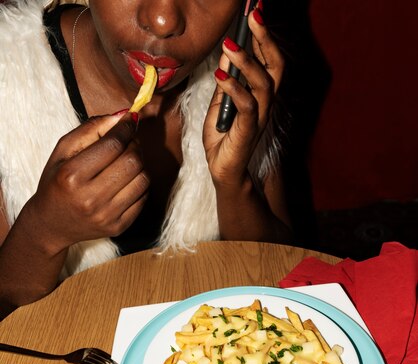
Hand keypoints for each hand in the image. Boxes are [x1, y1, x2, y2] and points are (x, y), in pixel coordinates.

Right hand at [23, 113, 148, 253]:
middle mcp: (90, 199)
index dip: (125, 128)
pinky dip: (139, 184)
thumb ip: (90, 129)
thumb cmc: (57, 182)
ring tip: (126, 161)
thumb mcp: (63, 151)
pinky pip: (143, 197)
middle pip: (132, 162)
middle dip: (134, 145)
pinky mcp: (118, 227)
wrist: (52, 224)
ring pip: (143, 179)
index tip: (129, 119)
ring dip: (140, 165)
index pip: (113, 145)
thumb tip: (122, 115)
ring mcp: (106, 216)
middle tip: (128, 142)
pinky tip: (126, 180)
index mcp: (72, 176)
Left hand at [203, 7, 283, 186]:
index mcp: (261, 93)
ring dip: (246, 60)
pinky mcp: (249, 130)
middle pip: (275, 66)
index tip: (255, 10)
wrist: (223, 170)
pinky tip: (220, 76)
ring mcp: (259, 117)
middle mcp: (266, 103)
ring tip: (229, 42)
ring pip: (263, 83)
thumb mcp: (220, 101)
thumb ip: (227, 77)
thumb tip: (228, 47)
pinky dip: (234, 88)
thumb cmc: (223, 138)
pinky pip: (247, 105)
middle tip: (253, 15)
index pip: (269, 59)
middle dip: (265, 38)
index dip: (264, 34)